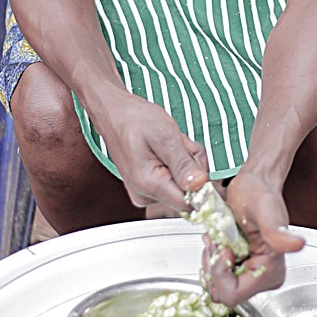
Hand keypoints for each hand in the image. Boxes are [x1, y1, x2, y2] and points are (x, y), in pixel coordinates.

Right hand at [100, 95, 208, 210]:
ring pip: (185, 185)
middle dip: (193, 166)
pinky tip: (166, 150)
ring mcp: (146, 193)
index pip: (189, 203)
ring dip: (186, 162)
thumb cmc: (136, 120)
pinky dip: (178, 163)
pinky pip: (176, 181)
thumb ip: (183, 164)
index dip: (201, 183)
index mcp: (149, 185)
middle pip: (189, 192)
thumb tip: (200, 186)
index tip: (193, 157)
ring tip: (170, 144)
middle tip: (179, 144)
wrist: (115, 114)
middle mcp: (146, 195)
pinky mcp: (149, 188)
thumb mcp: (165, 136)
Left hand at [203, 170, 303, 304]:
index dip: (220, 272)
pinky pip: (217, 277)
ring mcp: (252, 275)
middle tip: (219, 242)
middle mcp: (264, 278)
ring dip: (212, 262)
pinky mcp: (242, 269)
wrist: (253, 186)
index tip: (225, 248)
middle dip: (214, 267)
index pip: (232, 294)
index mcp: (272, 271)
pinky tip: (219, 242)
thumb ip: (277, 232)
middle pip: (223, 293)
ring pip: (217, 287)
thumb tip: (297, 245)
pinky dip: (212, 260)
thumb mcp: (265, 210)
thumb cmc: (259, 194)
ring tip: (219, 240)